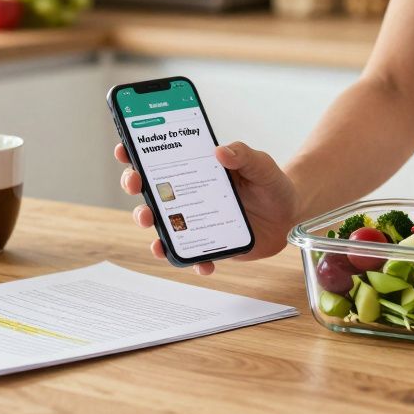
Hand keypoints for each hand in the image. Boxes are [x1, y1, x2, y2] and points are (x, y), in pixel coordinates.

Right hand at [116, 141, 299, 275]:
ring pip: (163, 226)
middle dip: (135, 187)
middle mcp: (189, 194)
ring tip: (157, 233)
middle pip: (151, 190)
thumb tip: (221, 151)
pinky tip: (203, 264)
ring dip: (154, 230)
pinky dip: (193, 262)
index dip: (136, 152)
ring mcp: (196, 220)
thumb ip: (244, 155)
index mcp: (197, 168)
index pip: (159, 157)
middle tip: (136, 185)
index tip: (124, 149)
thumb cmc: (271, 184)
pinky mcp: (208, 243)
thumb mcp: (261, 164)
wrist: (290, 215)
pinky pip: (193, 255)